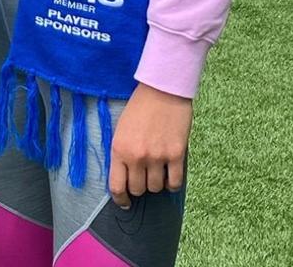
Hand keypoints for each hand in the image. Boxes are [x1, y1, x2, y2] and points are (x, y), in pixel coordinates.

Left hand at [108, 83, 191, 208]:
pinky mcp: (176, 155)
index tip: (125, 202)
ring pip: (156, 188)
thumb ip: (122, 153)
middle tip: (143, 177)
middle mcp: (137, 156)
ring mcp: (157, 157)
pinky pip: (174, 183)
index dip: (121, 199)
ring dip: (156, 183)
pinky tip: (170, 175)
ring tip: (157, 170)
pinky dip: (172, 183)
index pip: (117, 186)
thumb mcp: (121, 129)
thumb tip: (126, 177)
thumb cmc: (140, 107)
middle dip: (140, 187)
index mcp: (119, 149)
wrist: (162, 90)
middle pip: (138, 190)